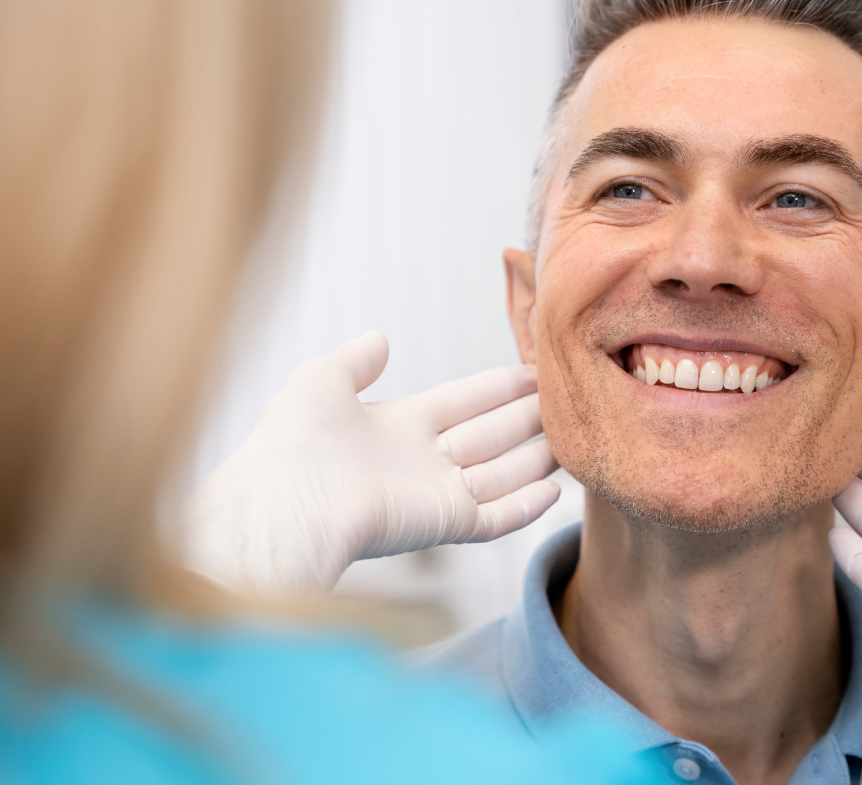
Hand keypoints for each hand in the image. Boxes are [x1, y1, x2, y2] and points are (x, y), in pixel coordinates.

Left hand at [181, 331, 560, 595]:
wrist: (285, 502)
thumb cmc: (292, 442)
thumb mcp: (322, 380)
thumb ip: (356, 359)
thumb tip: (380, 337)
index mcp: (395, 425)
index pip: (462, 401)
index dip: (498, 386)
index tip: (534, 368)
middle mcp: (421, 460)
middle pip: (490, 434)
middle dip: (529, 415)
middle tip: (570, 395)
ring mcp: (435, 494)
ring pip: (502, 472)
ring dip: (538, 455)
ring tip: (576, 435)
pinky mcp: (444, 523)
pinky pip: (496, 516)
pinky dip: (526, 506)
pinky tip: (555, 489)